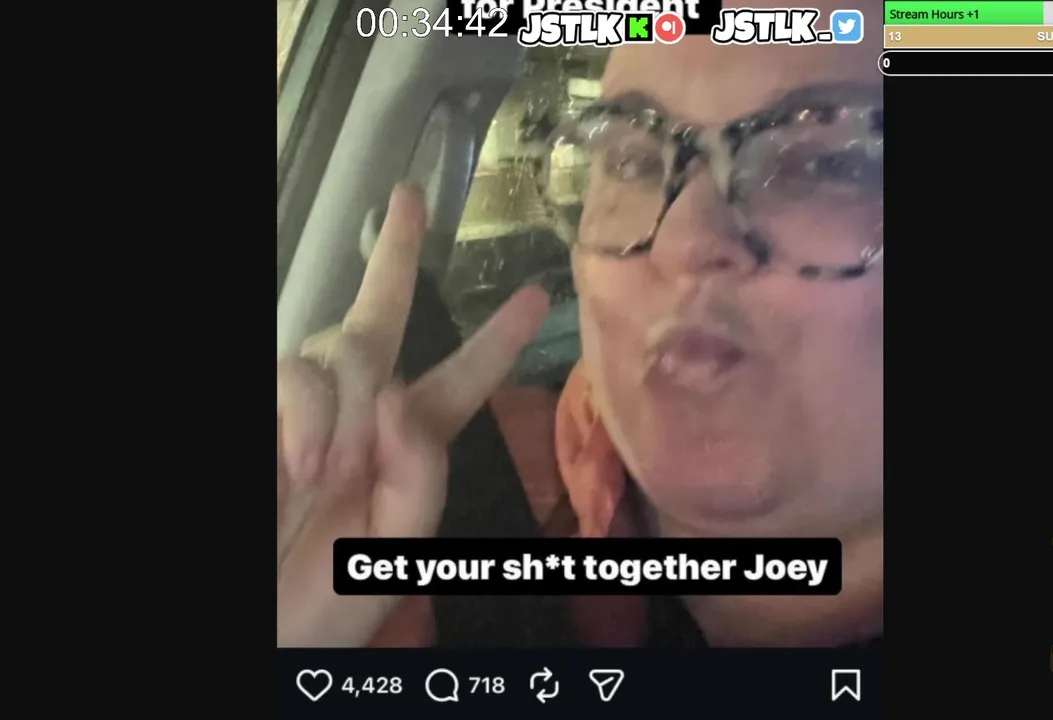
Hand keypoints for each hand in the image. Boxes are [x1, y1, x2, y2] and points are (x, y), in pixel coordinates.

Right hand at [276, 184, 549, 646]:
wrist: (268, 629)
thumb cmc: (331, 601)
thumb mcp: (400, 552)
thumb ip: (420, 476)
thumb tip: (400, 397)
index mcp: (411, 447)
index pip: (460, 382)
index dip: (495, 341)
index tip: (534, 296)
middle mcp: (361, 415)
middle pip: (382, 320)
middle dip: (396, 257)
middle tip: (407, 200)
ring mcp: (309, 410)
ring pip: (343, 350)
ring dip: (351, 402)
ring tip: (334, 471)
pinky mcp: (269, 411)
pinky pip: (294, 379)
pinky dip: (309, 416)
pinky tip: (310, 464)